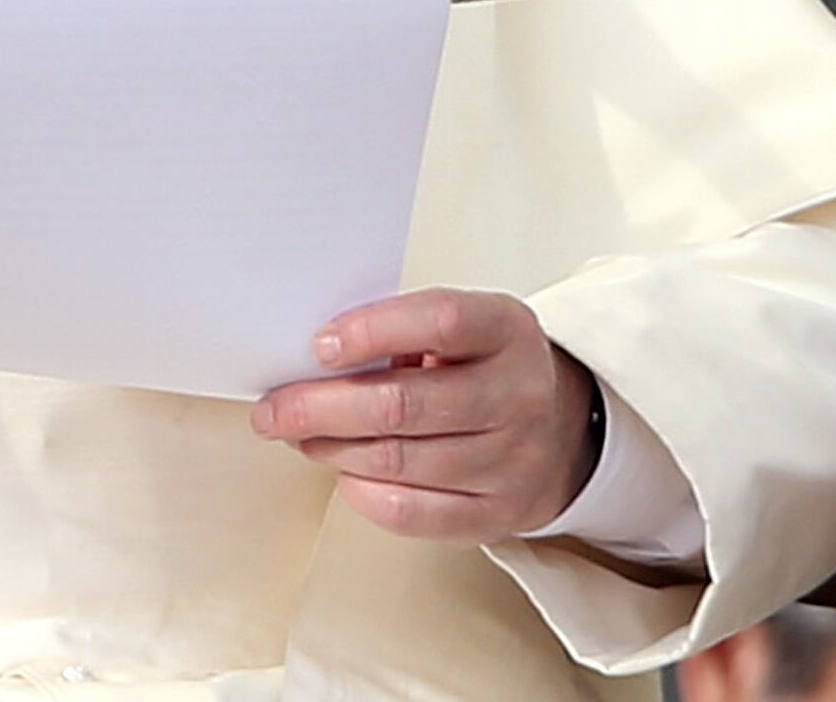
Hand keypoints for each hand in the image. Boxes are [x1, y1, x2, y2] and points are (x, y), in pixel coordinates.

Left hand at [250, 289, 599, 541]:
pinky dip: (363, 494)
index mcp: (507, 330)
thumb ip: (400, 331)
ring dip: (332, 449)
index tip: (317, 345)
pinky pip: (413, 513)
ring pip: (400, 462)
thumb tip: (312, 358)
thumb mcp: (461, 328)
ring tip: (297, 436)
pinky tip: (341, 473)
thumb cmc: (483, 367)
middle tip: (274, 409)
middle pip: (405, 405)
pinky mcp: (498, 514)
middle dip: (321, 408)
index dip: (372, 331)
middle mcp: (518, 396)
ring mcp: (514, 461)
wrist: (560, 431)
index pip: (440, 321)